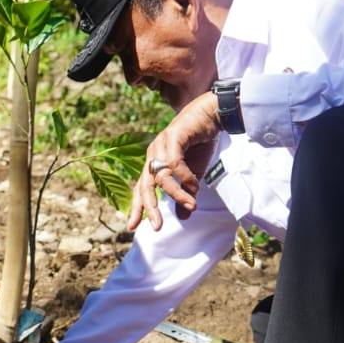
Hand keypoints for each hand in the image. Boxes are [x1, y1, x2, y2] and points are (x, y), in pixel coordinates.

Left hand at [128, 91, 221, 230]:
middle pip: (145, 185)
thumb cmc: (200, 144)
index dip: (137, 207)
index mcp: (154, 163)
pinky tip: (195, 184)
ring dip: (176, 194)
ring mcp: (160, 145)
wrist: (211, 115)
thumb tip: (184, 217)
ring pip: (162, 177)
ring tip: (191, 205)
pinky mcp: (172, 137)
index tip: (132, 227)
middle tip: (156, 226)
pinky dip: (184, 177)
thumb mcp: (194, 176)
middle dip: (150, 207)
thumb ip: (186, 195)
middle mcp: (153, 154)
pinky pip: (174, 163)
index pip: (142, 188)